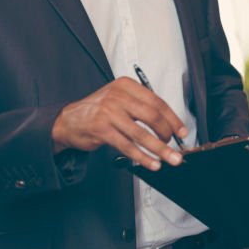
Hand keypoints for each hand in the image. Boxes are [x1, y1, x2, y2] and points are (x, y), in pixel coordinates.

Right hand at [51, 78, 185, 169]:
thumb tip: (169, 125)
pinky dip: (142, 156)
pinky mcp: (101, 129)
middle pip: (152, 116)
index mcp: (126, 86)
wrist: (67, 120)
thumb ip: (141, 107)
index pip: (157, 102)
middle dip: (168, 134)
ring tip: (170, 158)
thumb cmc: (98, 111)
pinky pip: (127, 145)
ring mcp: (108, 112)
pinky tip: (151, 163)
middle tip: (175, 146)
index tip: (182, 132)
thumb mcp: (120, 100)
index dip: (173, 119)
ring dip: (159, 148)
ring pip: (141, 133)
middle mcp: (118, 96)